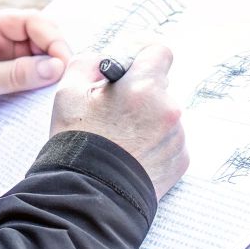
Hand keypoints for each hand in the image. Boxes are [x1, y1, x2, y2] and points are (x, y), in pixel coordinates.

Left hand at [0, 9, 71, 124]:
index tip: (63, 64)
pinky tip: (43, 89)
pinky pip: (30, 64)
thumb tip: (54, 68)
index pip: (30, 20)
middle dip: (54, 53)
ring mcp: (0, 45)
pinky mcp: (4, 62)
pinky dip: (40, 75)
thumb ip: (13, 75)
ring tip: (54, 87)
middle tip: (63, 78)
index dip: (52, 39)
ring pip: (38, 49)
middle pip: (39, 32)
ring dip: (48, 66)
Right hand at [50, 45, 188, 199]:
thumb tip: (106, 59)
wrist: (87, 197)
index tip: (131, 65)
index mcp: (144, 88)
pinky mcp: (180, 161)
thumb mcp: (69, 91)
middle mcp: (168, 110)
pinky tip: (132, 154)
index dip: (142, 55)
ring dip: (147, 119)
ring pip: (165, 115)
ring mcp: (177, 138)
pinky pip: (170, 140)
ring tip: (120, 138)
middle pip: (160, 86)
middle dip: (139, 92)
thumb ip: (89, 63)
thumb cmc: (77, 144)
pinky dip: (154, 142)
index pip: (159, 52)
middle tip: (115, 109)